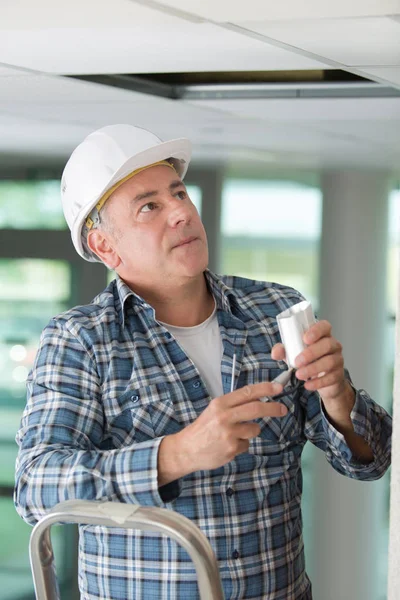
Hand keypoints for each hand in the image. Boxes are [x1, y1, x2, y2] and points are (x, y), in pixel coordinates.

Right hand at [158, 382, 286, 483]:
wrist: (186, 450)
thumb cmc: (203, 429)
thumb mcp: (214, 410)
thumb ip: (234, 405)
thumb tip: (258, 398)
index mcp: (220, 404)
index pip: (247, 392)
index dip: (265, 389)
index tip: (278, 387)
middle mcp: (224, 416)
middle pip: (256, 408)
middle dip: (273, 408)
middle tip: (282, 409)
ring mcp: (229, 433)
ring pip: (254, 429)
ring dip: (250, 431)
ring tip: (234, 435)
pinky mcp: (232, 448)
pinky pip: (246, 444)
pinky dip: (241, 444)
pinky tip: (227, 446)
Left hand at [271, 320, 355, 428]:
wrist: (322, 380)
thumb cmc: (308, 360)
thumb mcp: (294, 353)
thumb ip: (284, 350)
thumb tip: (275, 353)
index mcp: (322, 335)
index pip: (324, 326)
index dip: (316, 330)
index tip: (305, 339)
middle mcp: (333, 345)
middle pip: (327, 344)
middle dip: (311, 353)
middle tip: (297, 361)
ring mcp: (338, 360)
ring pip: (330, 361)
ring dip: (313, 368)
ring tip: (299, 374)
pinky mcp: (338, 375)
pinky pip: (330, 378)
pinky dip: (317, 382)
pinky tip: (307, 385)